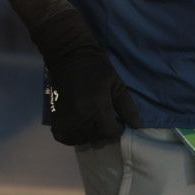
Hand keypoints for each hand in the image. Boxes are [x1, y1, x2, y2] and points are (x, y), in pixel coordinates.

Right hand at [34, 11, 141, 146]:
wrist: (68, 55)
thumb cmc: (96, 67)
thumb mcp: (116, 83)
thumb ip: (127, 107)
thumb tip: (137, 126)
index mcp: (98, 106)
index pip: (111, 133)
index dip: (118, 130)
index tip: (119, 122)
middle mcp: (81, 116)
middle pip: (97, 138)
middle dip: (105, 133)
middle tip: (107, 123)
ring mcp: (67, 117)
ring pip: (81, 139)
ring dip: (90, 136)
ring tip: (94, 125)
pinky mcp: (56, 115)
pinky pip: (64, 136)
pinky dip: (72, 137)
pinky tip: (79, 129)